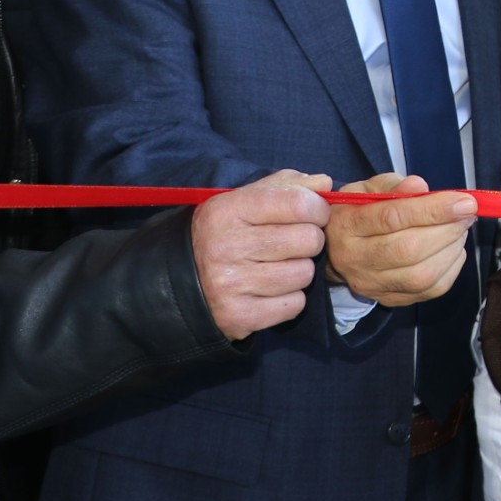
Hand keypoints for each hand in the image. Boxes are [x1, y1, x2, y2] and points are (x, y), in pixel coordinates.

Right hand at [191, 169, 333, 341]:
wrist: (176, 283)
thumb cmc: (221, 234)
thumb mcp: (242, 200)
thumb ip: (285, 186)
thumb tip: (324, 184)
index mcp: (228, 210)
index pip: (298, 203)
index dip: (317, 208)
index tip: (314, 214)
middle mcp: (227, 246)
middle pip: (309, 240)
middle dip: (308, 241)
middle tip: (291, 244)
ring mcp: (231, 284)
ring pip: (305, 273)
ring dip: (298, 271)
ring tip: (276, 267)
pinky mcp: (239, 316)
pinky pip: (295, 304)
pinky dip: (290, 299)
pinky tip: (269, 291)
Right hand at [325, 173, 476, 306]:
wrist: (340, 248)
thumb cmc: (361, 211)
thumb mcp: (369, 188)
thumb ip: (395, 185)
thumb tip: (420, 187)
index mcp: (347, 224)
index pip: (392, 218)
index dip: (433, 209)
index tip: (465, 201)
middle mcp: (354, 259)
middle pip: (409, 250)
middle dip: (448, 229)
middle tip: (467, 213)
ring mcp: (371, 284)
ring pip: (422, 274)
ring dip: (452, 249)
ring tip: (460, 228)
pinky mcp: (390, 299)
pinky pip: (430, 290)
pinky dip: (451, 268)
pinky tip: (453, 248)